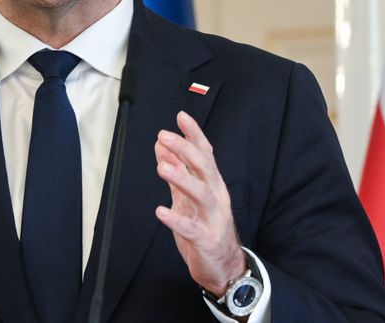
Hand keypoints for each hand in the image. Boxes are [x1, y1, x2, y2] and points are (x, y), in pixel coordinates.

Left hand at [154, 111, 247, 296]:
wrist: (224, 266)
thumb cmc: (206, 227)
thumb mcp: (188, 196)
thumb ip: (177, 171)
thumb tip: (163, 146)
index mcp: (213, 185)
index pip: (205, 154)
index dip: (194, 135)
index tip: (181, 117)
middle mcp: (217, 198)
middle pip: (205, 168)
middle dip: (186, 150)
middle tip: (165, 136)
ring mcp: (213, 219)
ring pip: (202, 194)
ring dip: (182, 179)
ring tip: (162, 168)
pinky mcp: (206, 241)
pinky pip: (191, 228)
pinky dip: (176, 219)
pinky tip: (160, 211)